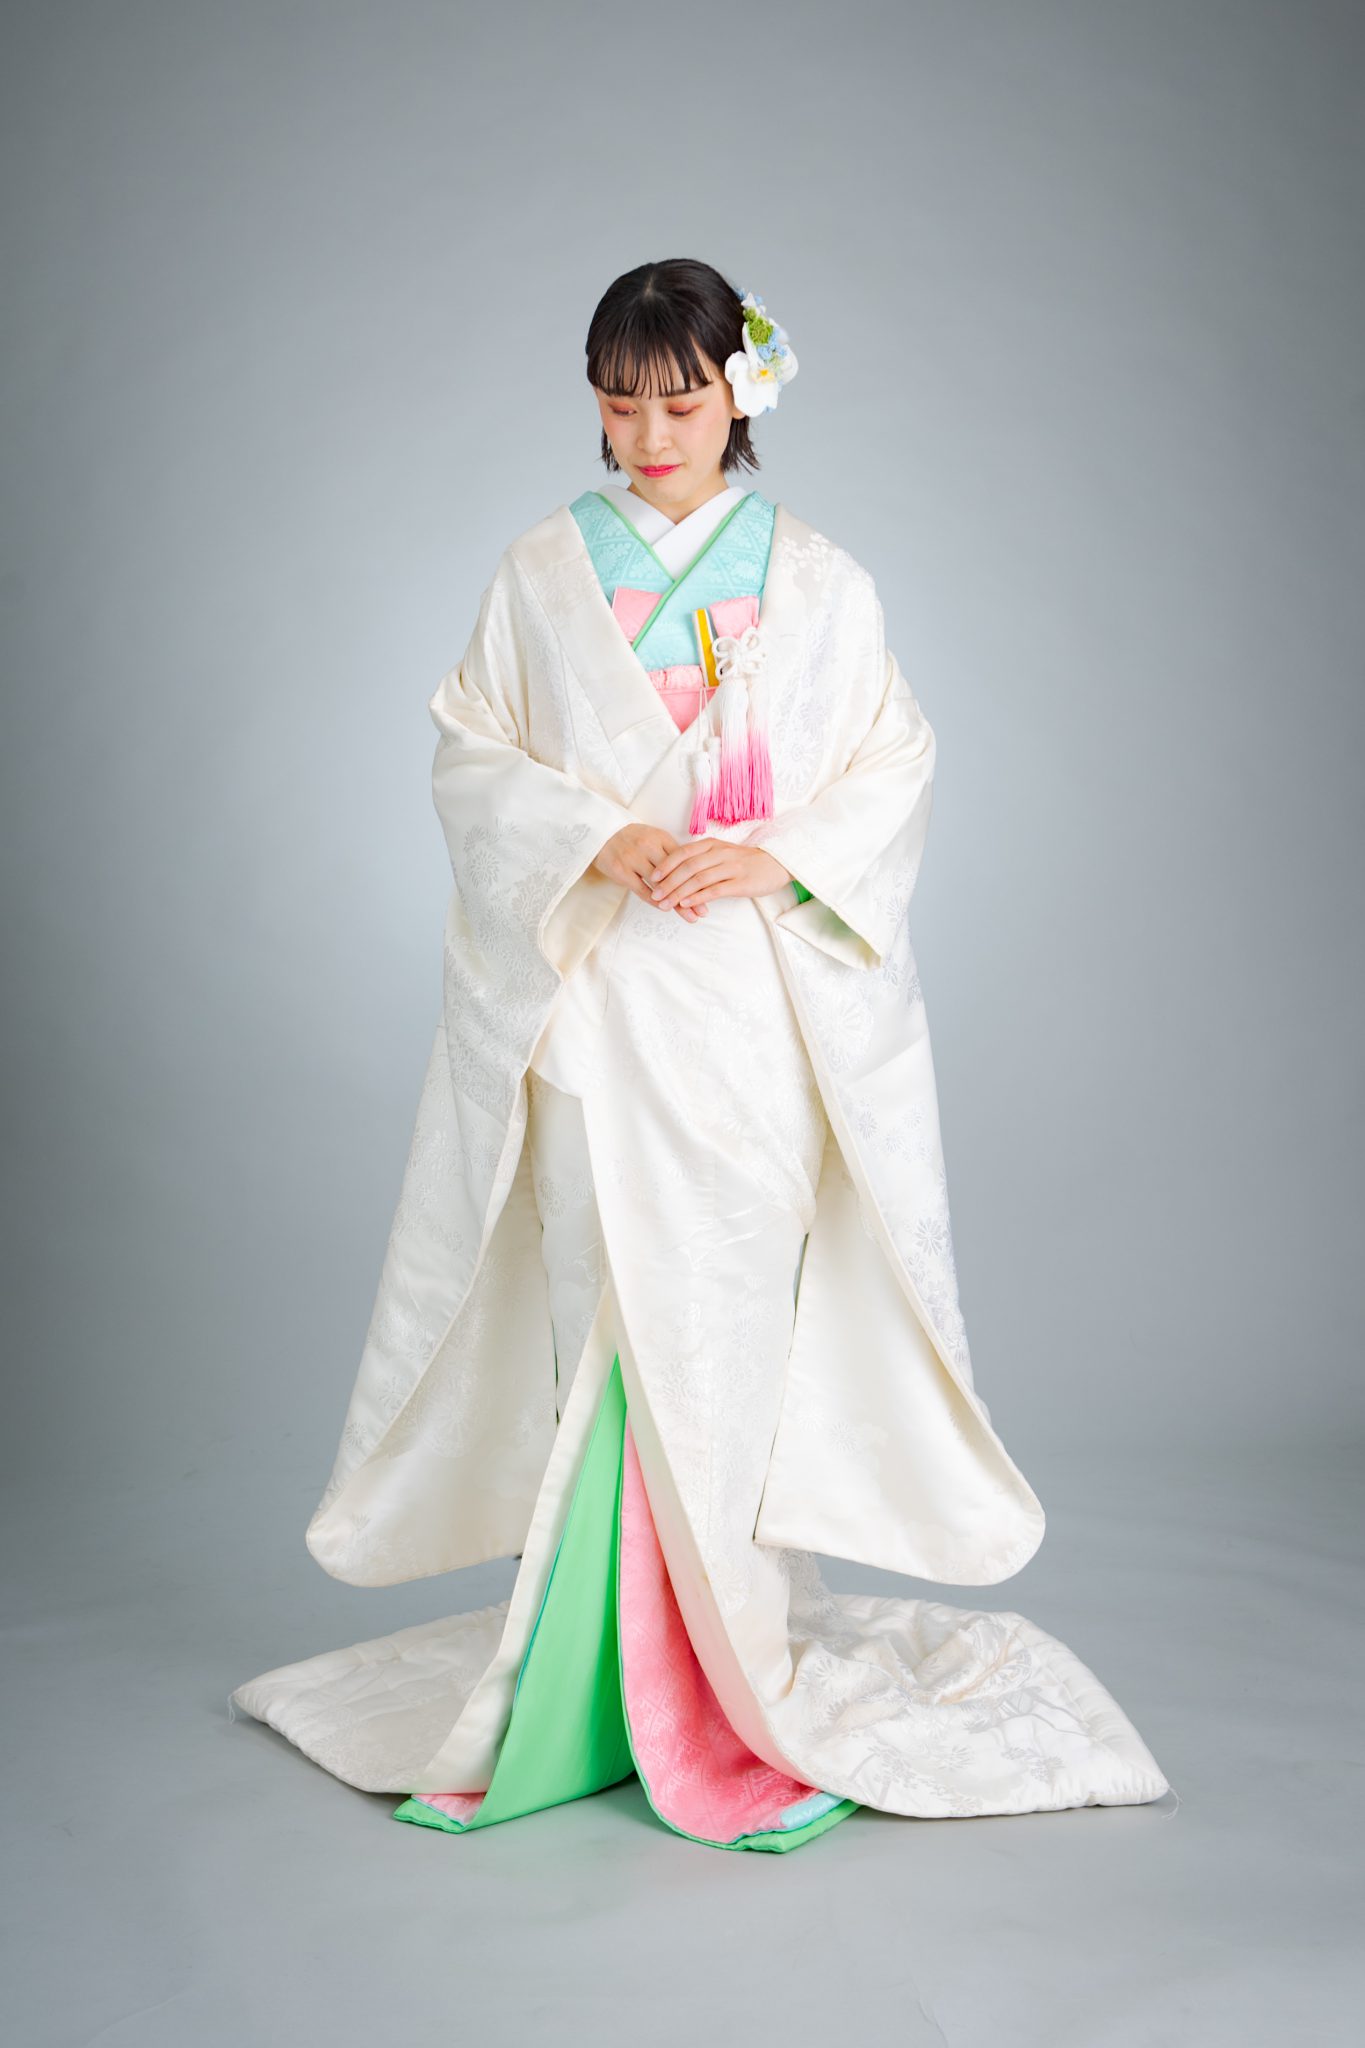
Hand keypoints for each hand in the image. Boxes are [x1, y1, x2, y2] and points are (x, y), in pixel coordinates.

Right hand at [591, 824, 708, 921]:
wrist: (601, 833)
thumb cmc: (633, 839)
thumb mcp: (654, 839)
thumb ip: (671, 854)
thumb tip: (695, 873)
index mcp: (660, 837)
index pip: (684, 861)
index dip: (698, 879)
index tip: (711, 893)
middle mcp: (648, 846)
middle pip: (675, 874)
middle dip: (691, 894)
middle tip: (703, 912)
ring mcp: (633, 858)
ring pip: (659, 884)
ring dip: (675, 902)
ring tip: (689, 916)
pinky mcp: (620, 870)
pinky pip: (641, 889)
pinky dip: (654, 900)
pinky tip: (665, 909)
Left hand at [645, 837, 792, 911]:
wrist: (776, 864)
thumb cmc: (744, 862)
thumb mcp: (720, 854)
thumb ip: (700, 860)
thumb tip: (675, 872)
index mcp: (712, 845)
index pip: (683, 852)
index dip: (666, 865)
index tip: (652, 877)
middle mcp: (719, 853)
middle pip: (688, 867)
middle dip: (668, 882)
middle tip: (655, 895)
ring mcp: (731, 867)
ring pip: (699, 879)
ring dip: (679, 893)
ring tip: (666, 904)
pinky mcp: (741, 883)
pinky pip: (715, 890)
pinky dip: (698, 897)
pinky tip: (687, 904)